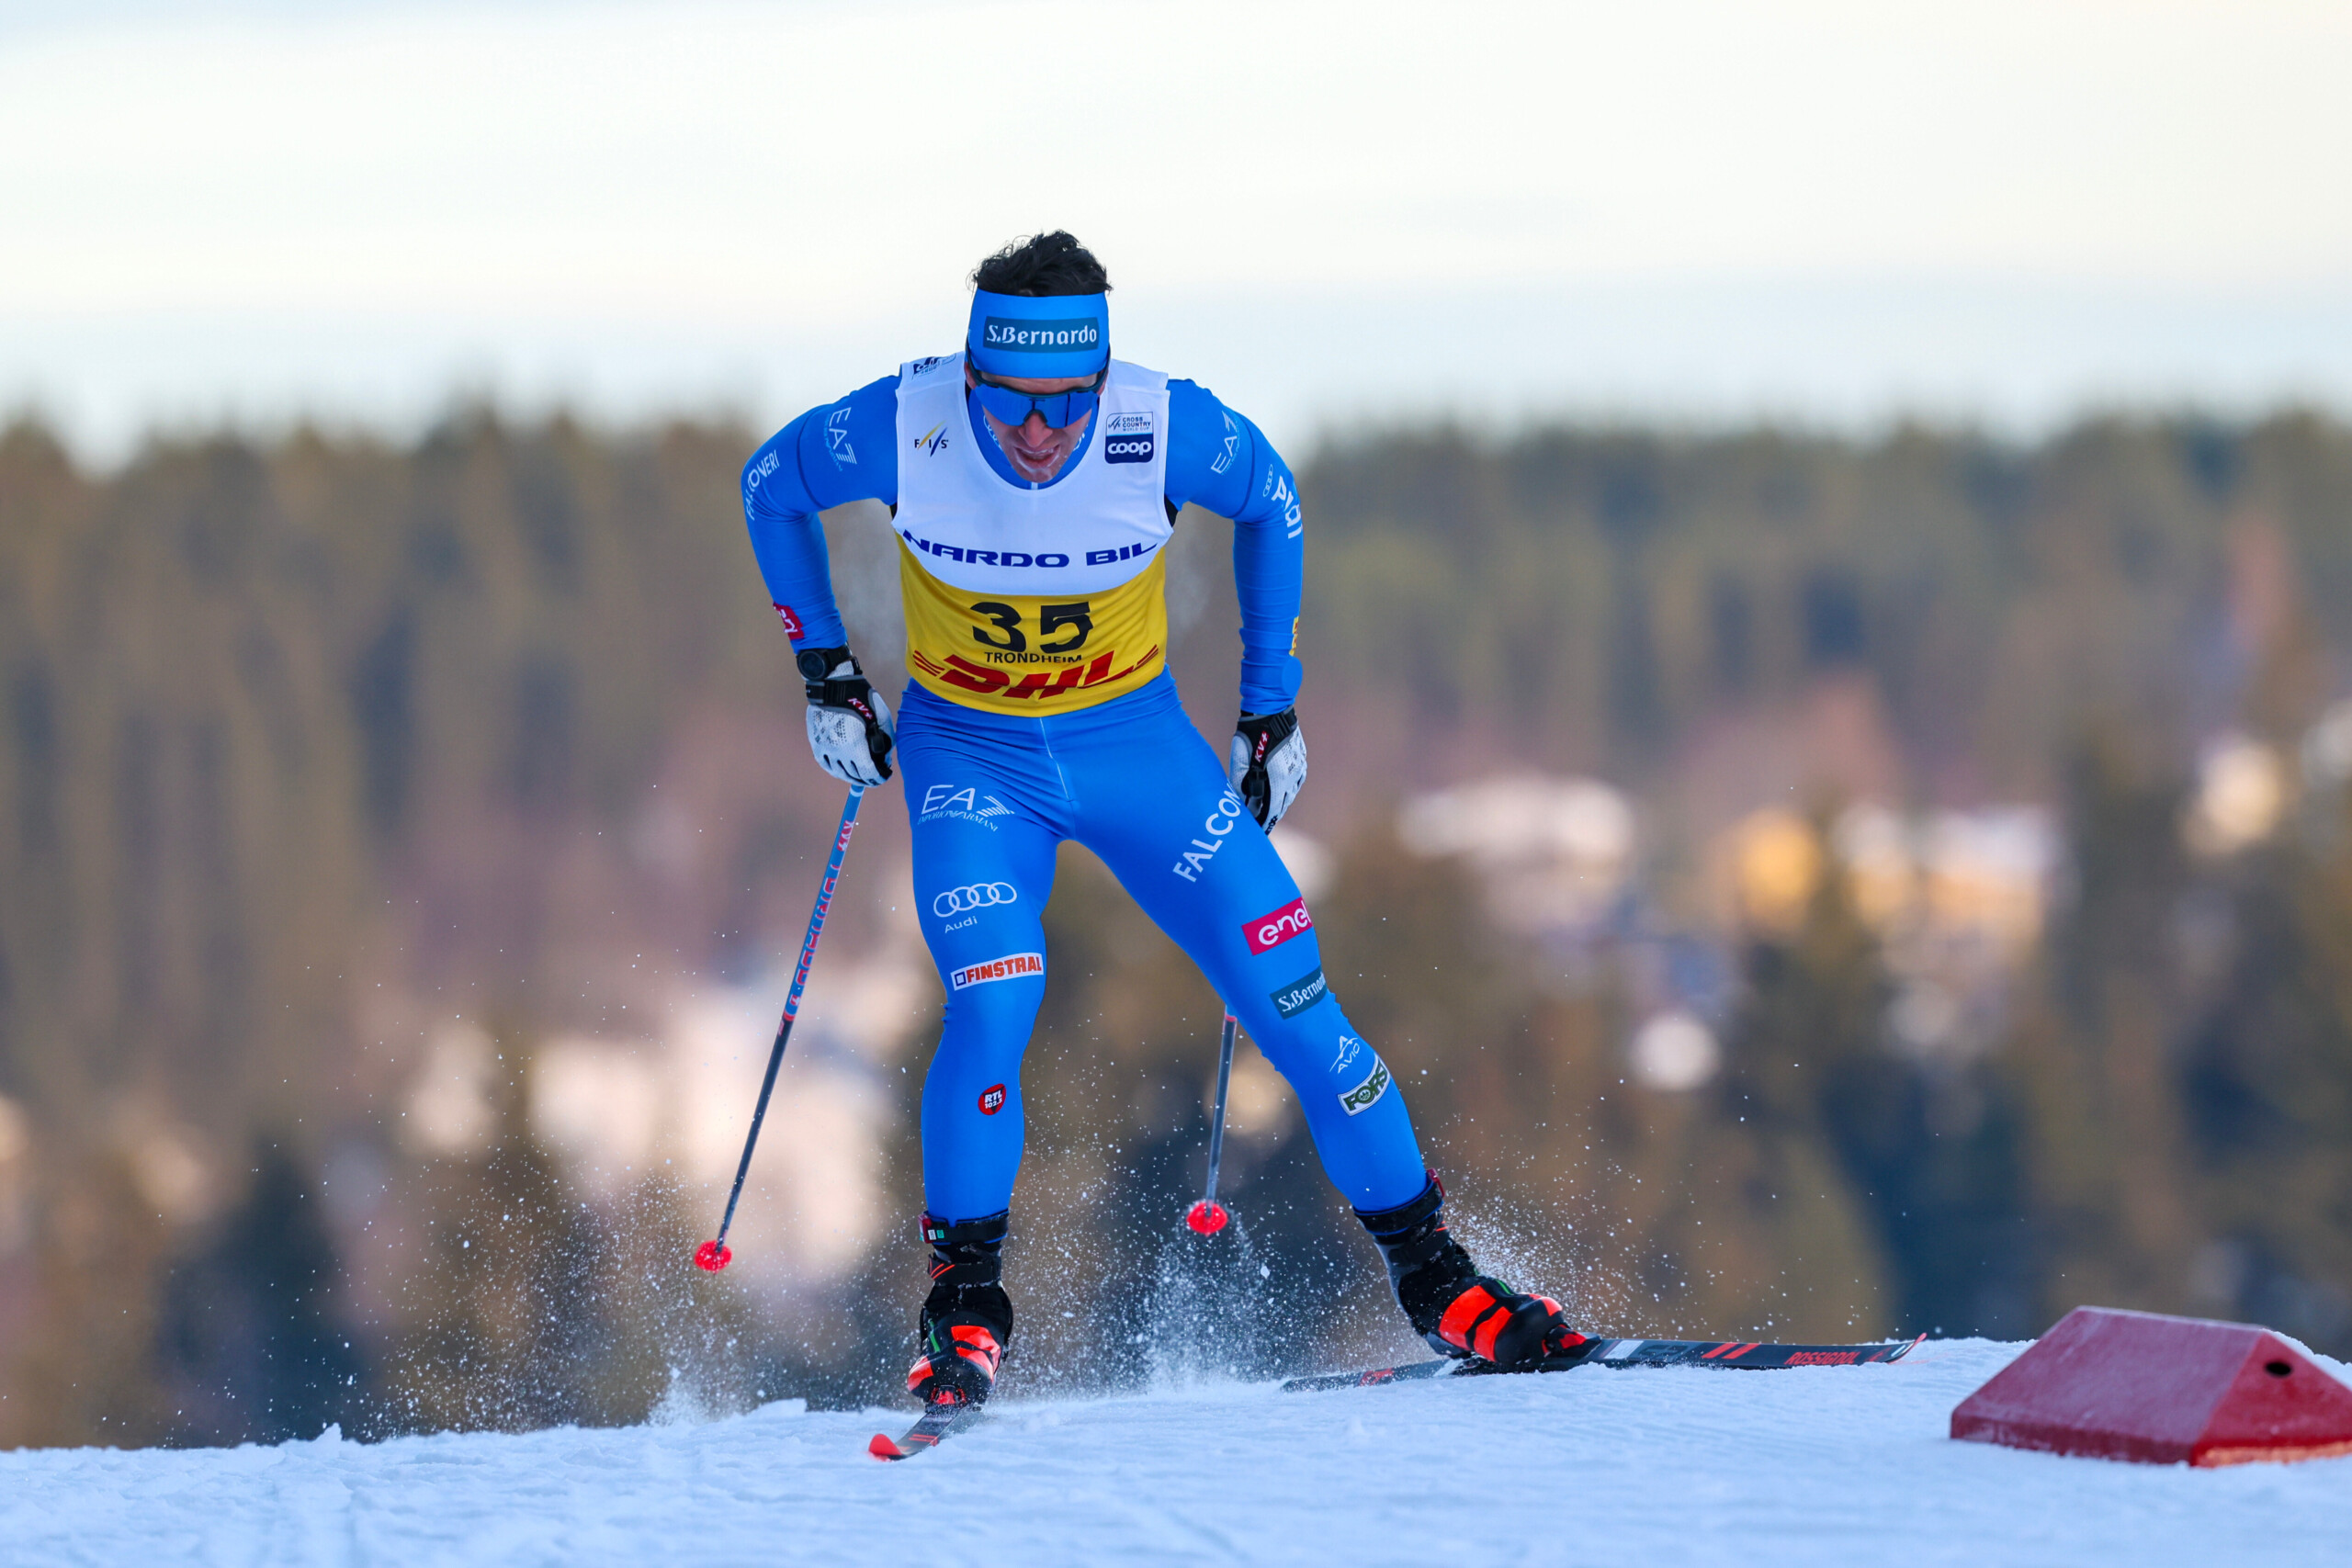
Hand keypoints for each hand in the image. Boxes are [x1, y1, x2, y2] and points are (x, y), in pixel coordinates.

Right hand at [798, 646, 894, 785]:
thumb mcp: (881, 718)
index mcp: (854, 745)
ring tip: (861, 776)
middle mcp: (837, 750)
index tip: (885, 776)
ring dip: (852, 777)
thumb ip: (886, 741)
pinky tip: (844, 770)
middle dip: (868, 778)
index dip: (879, 778)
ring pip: (839, 773)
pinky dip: (836, 770)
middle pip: (854, 775)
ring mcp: (824, 747)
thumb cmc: (861, 698)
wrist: (832, 683)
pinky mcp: (816, 742)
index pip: (868, 773)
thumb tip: (884, 760)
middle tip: (875, 776)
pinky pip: (826, 764)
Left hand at [1228, 708, 1305, 828]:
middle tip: (1261, 824)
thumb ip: (1241, 785)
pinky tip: (1280, 791)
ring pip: (1290, 794)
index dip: (1264, 823)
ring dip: (1279, 803)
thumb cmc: (1251, 736)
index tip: (1258, 833)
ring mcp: (1299, 768)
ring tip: (1269, 810)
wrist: (1271, 711)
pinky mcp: (1301, 760)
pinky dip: (1286, 790)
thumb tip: (1243, 803)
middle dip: (1270, 815)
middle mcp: (1292, 778)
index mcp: (1277, 780)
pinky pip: (1295, 782)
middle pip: (1281, 805)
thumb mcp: (1239, 762)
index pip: (1271, 811)